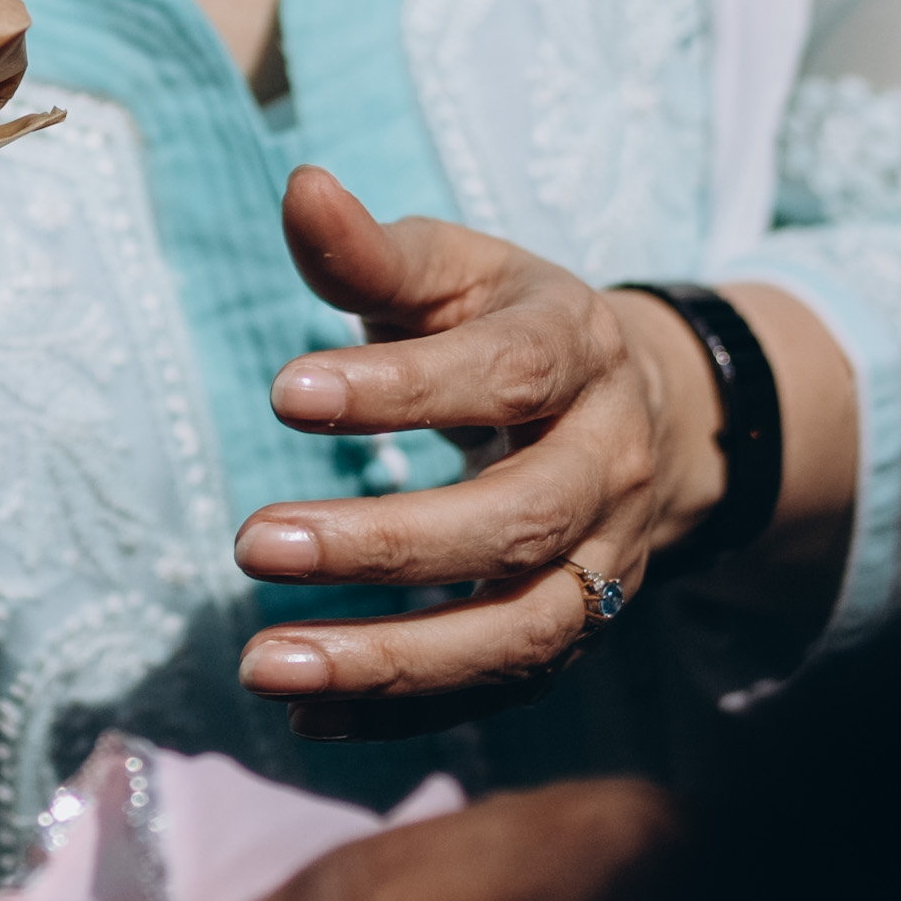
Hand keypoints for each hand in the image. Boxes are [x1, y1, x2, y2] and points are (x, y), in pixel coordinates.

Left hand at [232, 169, 726, 736]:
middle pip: (518, 521)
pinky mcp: (576, 635)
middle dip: (384, 545)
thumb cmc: (513, 327)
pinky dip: (404, 712)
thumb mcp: (458, 272)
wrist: (648, 413)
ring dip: (392, 662)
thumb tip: (299, 188)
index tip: (283, 394)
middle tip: (252, 545)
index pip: (503, 375)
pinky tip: (304, 710)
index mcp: (580, 353)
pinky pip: (500, 691)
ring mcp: (604, 564)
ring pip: (519, 632)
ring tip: (263, 664)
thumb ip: (372, 251)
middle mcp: (608, 466)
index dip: (401, 390)